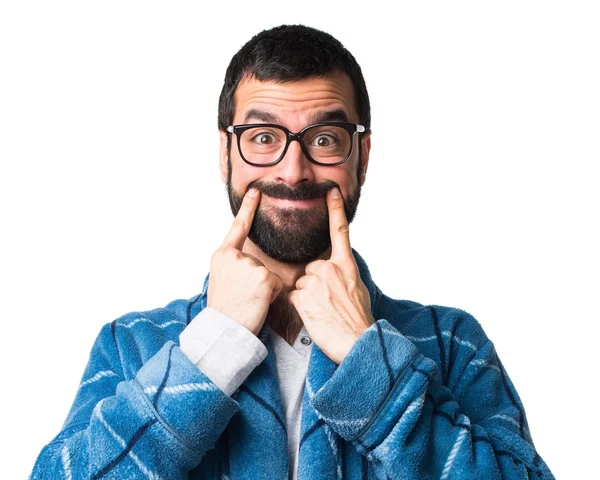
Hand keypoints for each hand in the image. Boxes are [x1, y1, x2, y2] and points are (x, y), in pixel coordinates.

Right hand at [207, 188, 282, 335]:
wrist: (223, 331)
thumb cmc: (225, 310)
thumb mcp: (221, 280)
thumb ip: (234, 265)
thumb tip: (250, 263)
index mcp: (222, 256)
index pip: (238, 228)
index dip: (248, 208)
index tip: (256, 191)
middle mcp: (234, 257)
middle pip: (260, 261)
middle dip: (258, 279)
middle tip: (243, 296)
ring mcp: (249, 265)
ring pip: (270, 273)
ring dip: (265, 288)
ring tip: (249, 301)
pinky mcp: (263, 277)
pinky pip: (277, 283)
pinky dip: (272, 295)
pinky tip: (258, 302)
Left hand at [289, 187, 374, 363]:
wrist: (356, 341)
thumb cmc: (358, 319)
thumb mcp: (357, 288)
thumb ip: (342, 273)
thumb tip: (333, 271)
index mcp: (345, 265)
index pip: (340, 231)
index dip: (335, 209)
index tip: (330, 191)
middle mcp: (330, 269)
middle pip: (311, 268)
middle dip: (314, 283)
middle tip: (327, 302)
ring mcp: (315, 282)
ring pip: (301, 283)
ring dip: (307, 296)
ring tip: (322, 311)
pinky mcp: (302, 296)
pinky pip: (293, 296)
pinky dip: (300, 306)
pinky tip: (314, 315)